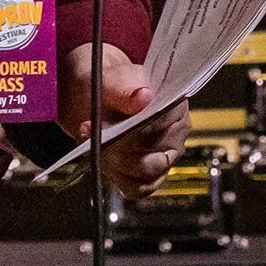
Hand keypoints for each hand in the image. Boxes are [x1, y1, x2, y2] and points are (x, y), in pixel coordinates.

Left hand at [58, 42, 191, 200]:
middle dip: (118, 147)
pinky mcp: (149, 176)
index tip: (103, 124)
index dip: (131, 128)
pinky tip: (101, 158)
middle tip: (91, 132)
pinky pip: (136, 188)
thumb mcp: (110, 77)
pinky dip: (116, 176)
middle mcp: (175, 134)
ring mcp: (164, 157)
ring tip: (93, 143)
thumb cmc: (107, 84)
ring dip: (114, 162)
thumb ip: (125, 86)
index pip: (160, 125)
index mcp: (174, 105)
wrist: (90, 94)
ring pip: (144, 175)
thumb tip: (143, 96)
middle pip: (154, 155)